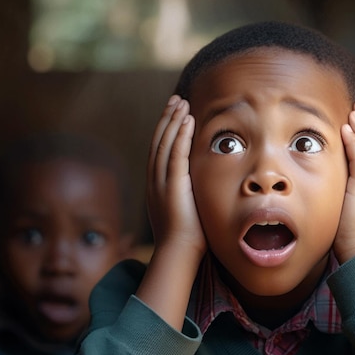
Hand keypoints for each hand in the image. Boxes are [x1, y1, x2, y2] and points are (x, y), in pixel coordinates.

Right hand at [146, 95, 205, 257]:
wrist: (179, 254)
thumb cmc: (187, 238)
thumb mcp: (186, 210)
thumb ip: (189, 195)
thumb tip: (200, 188)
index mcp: (156, 186)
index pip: (159, 151)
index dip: (166, 130)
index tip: (175, 114)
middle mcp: (155, 181)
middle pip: (158, 141)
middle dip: (167, 119)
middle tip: (175, 100)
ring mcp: (161, 182)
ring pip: (165, 143)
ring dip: (173, 121)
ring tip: (181, 102)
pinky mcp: (172, 186)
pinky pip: (176, 154)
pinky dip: (181, 135)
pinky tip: (187, 120)